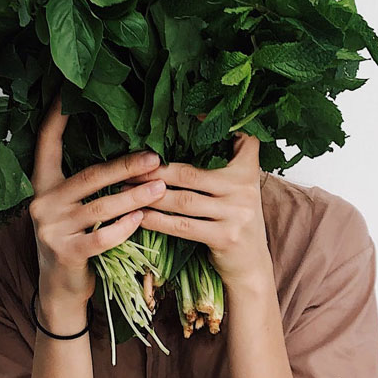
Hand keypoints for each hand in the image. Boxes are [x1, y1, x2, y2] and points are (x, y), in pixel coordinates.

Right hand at [28, 92, 168, 323]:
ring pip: (101, 207)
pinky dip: (125, 227)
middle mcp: (42, 203)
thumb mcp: (71, 208)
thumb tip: (128, 154)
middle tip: (155, 157)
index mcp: (42, 184)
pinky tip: (143, 219)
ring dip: (135, 197)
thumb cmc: (75, 240)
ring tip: (161, 188)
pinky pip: (102, 237)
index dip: (56, 117)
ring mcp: (51, 229)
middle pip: (89, 176)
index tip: (68, 92)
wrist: (60, 289)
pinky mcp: (65, 253)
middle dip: (125, 166)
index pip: (46, 143)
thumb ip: (86, 184)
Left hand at [134, 131, 270, 285]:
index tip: (188, 113)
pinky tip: (140, 215)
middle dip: (155, 170)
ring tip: (126, 189)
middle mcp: (244, 189)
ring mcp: (236, 214)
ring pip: (183, 200)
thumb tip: (186, 132)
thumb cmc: (235, 220)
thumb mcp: (239, 188)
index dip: (213, 126)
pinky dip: (158, 220)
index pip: (239, 140)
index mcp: (247, 170)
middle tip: (128, 165)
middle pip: (191, 173)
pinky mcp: (225, 237)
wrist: (252, 265)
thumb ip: (223, 164)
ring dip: (150, 194)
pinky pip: (183, 226)